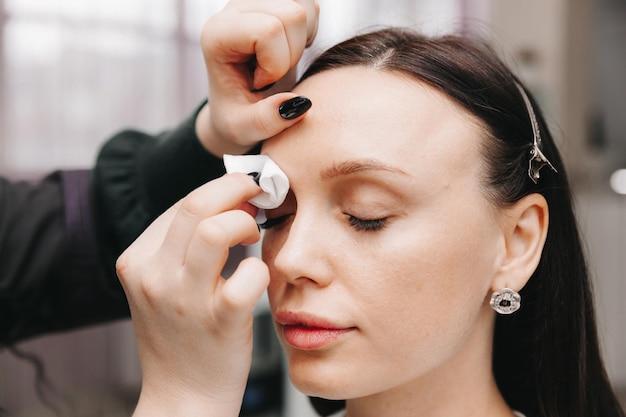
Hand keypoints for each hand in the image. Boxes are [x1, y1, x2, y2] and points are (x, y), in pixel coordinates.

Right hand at [117, 174, 268, 416]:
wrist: (182, 396)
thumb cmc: (182, 336)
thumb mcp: (165, 284)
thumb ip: (186, 244)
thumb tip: (232, 201)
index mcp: (137, 261)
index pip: (182, 203)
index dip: (220, 190)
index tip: (243, 193)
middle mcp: (155, 276)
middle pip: (197, 205)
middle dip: (237, 189)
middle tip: (257, 196)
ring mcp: (184, 300)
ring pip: (217, 231)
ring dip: (245, 223)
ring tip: (253, 236)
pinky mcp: (218, 321)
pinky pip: (247, 275)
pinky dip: (260, 268)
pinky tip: (257, 277)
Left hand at [196, 0, 319, 155]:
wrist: (235, 106)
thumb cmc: (236, 117)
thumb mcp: (244, 129)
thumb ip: (266, 120)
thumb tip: (298, 104)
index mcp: (218, 35)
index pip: (268, 30)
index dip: (275, 63)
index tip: (259, 83)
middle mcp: (234, 9)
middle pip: (293, 14)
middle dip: (293, 53)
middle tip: (273, 74)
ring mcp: (255, 2)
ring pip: (304, 6)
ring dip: (302, 41)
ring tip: (280, 62)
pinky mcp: (275, 2)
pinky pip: (311, 7)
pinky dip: (309, 32)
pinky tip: (289, 50)